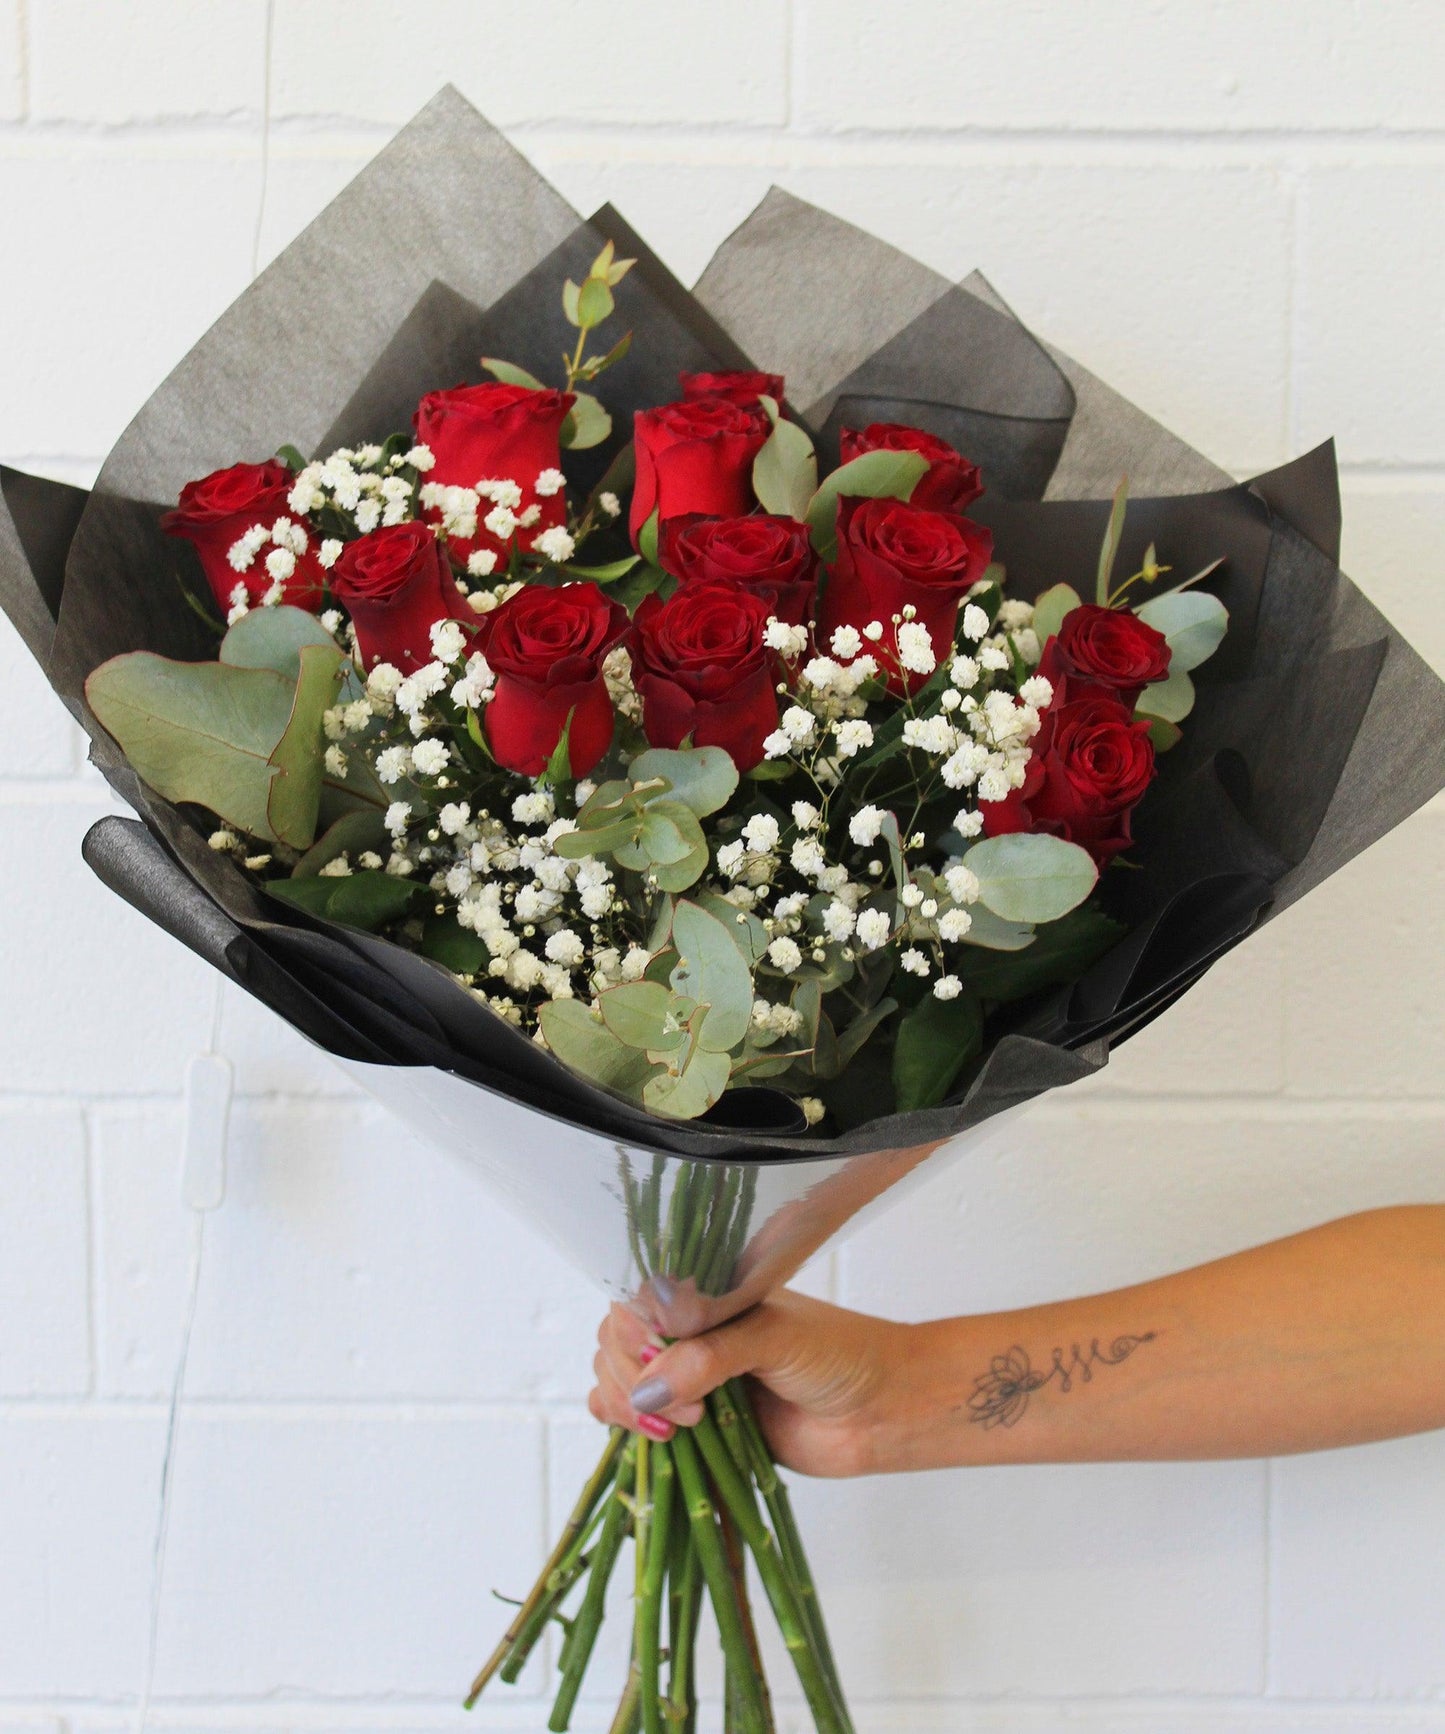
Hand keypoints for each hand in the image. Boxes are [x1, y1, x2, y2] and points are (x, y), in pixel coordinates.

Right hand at [588, 1290, 906, 1477]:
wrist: (883, 1411)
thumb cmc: (842, 1356)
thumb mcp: (775, 1338)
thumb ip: (710, 1357)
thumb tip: (647, 1391)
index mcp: (705, 1292)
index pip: (632, 1301)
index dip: (630, 1335)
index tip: (656, 1363)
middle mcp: (689, 1331)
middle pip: (614, 1345)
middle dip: (633, 1380)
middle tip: (690, 1412)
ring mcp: (688, 1378)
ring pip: (617, 1385)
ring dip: (631, 1410)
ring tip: (685, 1429)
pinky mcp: (695, 1425)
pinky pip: (637, 1426)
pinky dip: (632, 1435)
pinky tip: (660, 1443)